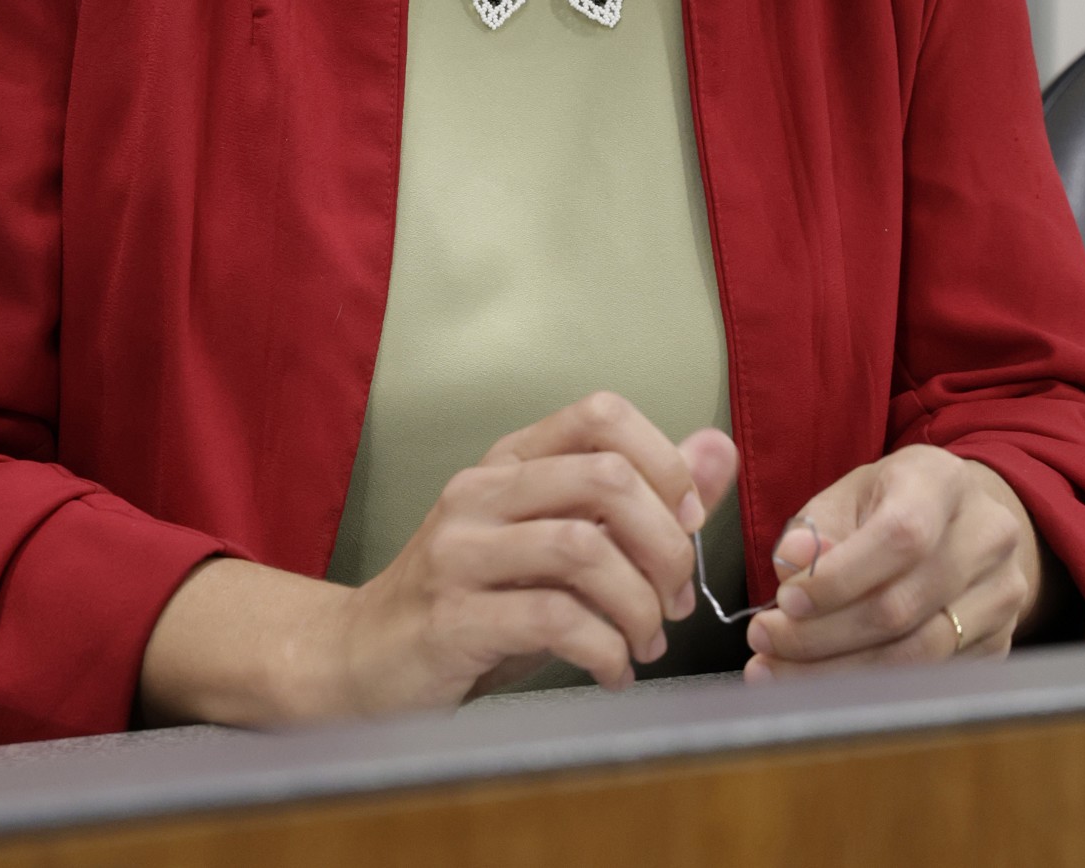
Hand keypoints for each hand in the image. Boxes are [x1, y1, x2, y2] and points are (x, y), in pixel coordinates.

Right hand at [337, 393, 738, 711]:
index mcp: (511, 461)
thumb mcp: (558, 541)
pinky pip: (555, 619)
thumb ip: (641, 499)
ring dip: (640, 606)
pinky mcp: (452, 617)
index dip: (664, 461)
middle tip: (676, 600)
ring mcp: (460, 551)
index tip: (687, 522)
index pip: (600, 413)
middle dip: (666, 546)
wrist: (364, 659)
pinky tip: (611, 671)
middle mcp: (482, 491)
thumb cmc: (478, 602)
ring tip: (646, 642)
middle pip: (607, 478)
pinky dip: (605, 651)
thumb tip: (719, 447)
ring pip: (585, 549)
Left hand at [742, 449, 1047, 681]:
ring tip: (778, 670)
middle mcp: (987, 537)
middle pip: (903, 606)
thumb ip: (817, 528)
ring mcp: (1004, 595)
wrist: (960, 523)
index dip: (839, 578)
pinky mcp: (1001, 644)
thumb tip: (792, 564)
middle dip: (822, 635)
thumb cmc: (890, 504)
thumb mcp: (850, 495)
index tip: (785, 603)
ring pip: (919, 655)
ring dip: (839, 672)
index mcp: (943, 482)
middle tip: (764, 642)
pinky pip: (932, 680)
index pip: (899, 537)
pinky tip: (822, 686)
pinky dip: (871, 689)